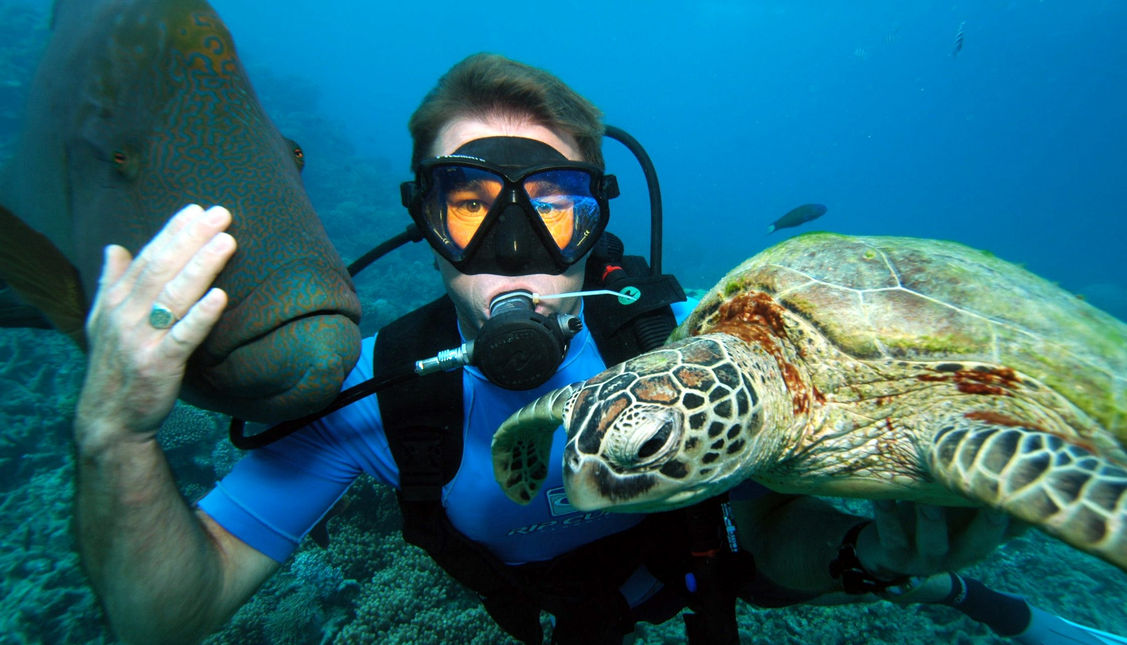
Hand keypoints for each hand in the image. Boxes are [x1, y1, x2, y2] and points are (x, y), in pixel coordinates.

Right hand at [76, 204, 235, 440]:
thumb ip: (111, 282)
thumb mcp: (104, 321)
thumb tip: (113, 247)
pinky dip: (200, 315)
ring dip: (201, 266)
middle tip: (221, 213)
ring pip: (173, 295)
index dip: (172, 232)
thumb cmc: (115, 364)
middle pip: (162, 268)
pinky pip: (182, 336)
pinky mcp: (158, 364)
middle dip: (192, 238)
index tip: (197, 210)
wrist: (109, 417)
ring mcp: (142, 339)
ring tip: (226, 241)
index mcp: (117, 300)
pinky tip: (220, 296)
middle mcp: (126, 314)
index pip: (147, 257)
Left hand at [853, 500, 1013, 580]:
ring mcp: (925, 558)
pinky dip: (887, 514)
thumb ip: (980, 489)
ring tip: (928, 498)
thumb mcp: (959, 508)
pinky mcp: (893, 556)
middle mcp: (958, 554)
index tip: (1026, 490)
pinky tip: (882, 498)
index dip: (1021, 514)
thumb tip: (1018, 456)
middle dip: (989, 523)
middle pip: (980, 543)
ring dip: (932, 519)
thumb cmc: (933, 517)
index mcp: (979, 540)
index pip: (1010, 531)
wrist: (886, 551)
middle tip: (990, 497)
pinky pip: (890, 535)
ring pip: (933, 542)